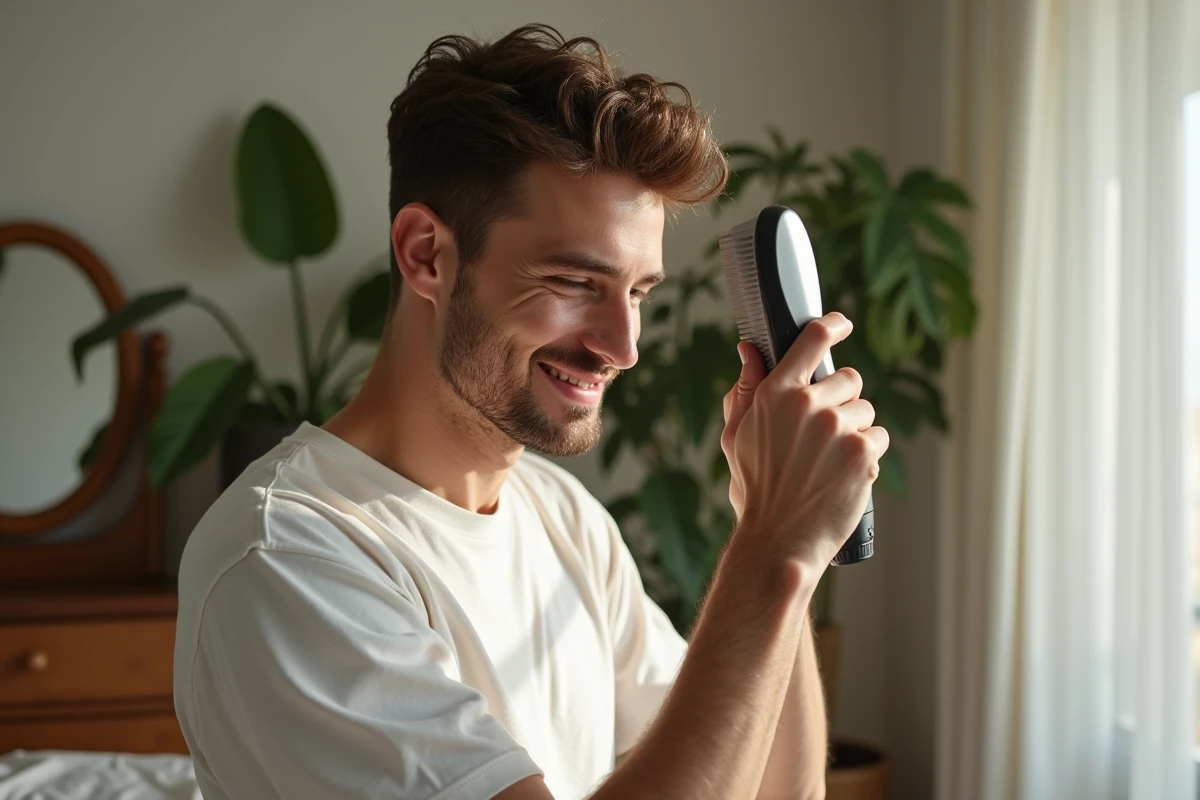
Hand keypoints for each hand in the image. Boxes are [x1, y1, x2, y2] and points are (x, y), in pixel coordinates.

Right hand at [719, 313, 888, 568]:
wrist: (779, 539)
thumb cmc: (756, 489)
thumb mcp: (737, 436)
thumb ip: (745, 390)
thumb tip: (749, 350)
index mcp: (774, 394)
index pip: (811, 340)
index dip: (832, 326)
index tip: (841, 325)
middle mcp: (807, 404)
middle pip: (848, 378)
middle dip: (842, 401)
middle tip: (823, 435)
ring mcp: (837, 426)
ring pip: (865, 410)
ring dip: (856, 430)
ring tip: (830, 461)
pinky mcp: (863, 450)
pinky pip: (878, 436)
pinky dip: (868, 454)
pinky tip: (846, 474)